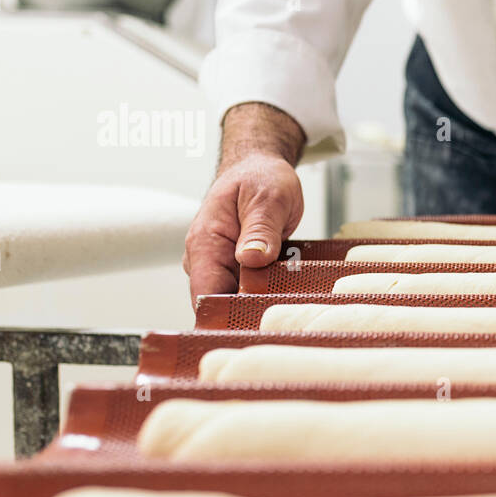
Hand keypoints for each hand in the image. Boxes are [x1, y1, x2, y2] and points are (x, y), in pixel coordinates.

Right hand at [183, 103, 305, 308]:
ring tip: (290, 311)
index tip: (255, 328)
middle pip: (223, 305)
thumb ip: (260, 229)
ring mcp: (222, 266)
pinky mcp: (240, 270)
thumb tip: (252, 259)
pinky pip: (251, 291)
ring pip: (238, 301)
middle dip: (250, 317)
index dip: (228, 317)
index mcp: (205, 243)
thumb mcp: (268, 197)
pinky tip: (290, 299)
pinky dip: (269, 296)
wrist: (259, 168)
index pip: (206, 294)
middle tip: (283, 324)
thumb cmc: (259, 177)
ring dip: (263, 307)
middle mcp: (208, 260)